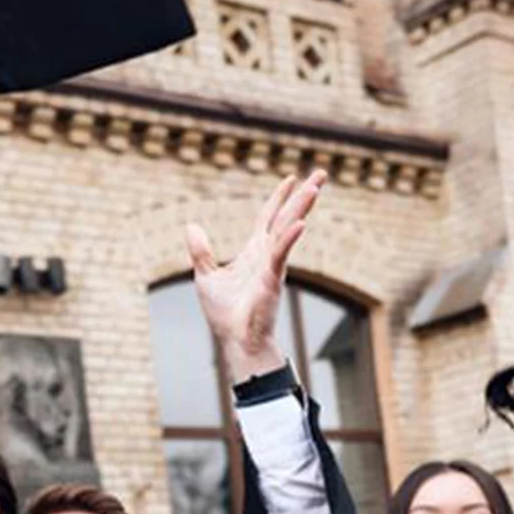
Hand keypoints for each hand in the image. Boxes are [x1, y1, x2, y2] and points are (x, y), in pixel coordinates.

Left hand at [185, 169, 325, 385]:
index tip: (291, 179)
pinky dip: (289, 238)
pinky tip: (300, 224)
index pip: (268, 217)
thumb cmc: (225, 314)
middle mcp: (267, 254)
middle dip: (304, 195)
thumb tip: (191, 226)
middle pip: (287, 217)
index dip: (279, 197)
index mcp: (253, 252)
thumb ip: (201, 251)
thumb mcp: (205, 276)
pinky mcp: (272, 279)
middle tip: (322, 174)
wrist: (234, 339)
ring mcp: (272, 265)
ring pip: (288, 229)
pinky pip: (281, 254)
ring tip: (316, 187)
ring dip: (302, 208)